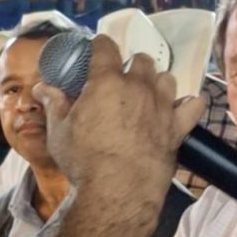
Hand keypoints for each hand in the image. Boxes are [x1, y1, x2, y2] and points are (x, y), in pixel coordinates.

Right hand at [33, 35, 204, 199]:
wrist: (119, 190)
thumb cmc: (85, 161)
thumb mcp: (60, 132)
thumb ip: (54, 104)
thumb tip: (42, 88)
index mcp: (107, 82)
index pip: (106, 48)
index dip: (101, 45)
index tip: (98, 48)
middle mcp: (139, 87)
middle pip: (142, 60)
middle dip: (132, 65)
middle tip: (122, 79)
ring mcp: (162, 105)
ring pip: (167, 78)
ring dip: (157, 82)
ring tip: (148, 94)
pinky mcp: (178, 126)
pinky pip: (194, 104)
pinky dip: (189, 103)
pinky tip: (181, 107)